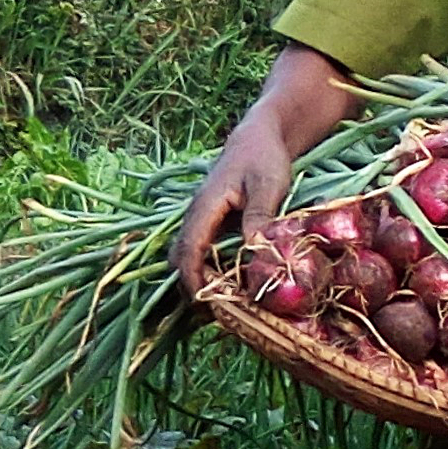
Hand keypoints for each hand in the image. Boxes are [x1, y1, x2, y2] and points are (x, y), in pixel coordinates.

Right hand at [175, 112, 303, 293]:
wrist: (258, 138)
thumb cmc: (264, 159)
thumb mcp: (268, 186)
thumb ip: (259, 217)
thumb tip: (254, 249)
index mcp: (204, 207)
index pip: (188, 250)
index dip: (193, 278)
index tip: (206, 301)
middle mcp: (195, 215)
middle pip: (179, 257)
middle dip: (191, 285)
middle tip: (216, 310)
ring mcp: (200, 218)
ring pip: (186, 255)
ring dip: (198, 278)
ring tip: (222, 301)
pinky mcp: (209, 222)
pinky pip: (198, 250)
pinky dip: (206, 269)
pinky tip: (226, 281)